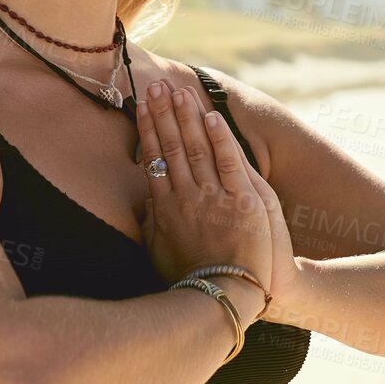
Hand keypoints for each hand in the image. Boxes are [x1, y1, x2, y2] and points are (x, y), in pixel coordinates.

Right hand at [162, 80, 303, 318]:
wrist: (226, 299)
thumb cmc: (192, 281)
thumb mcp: (159, 253)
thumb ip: (151, 224)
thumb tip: (143, 201)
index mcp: (166, 207)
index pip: (154, 157)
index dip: (148, 128)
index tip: (142, 104)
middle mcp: (185, 197)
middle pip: (172, 146)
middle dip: (163, 113)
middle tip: (156, 84)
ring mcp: (214, 198)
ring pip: (197, 148)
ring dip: (187, 118)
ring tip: (179, 92)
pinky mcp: (243, 201)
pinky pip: (229, 162)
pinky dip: (220, 138)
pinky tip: (211, 117)